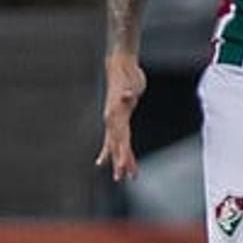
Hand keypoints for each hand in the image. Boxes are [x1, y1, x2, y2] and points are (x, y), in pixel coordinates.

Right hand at [96, 53, 146, 180]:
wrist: (121, 65)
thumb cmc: (127, 74)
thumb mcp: (130, 83)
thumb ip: (128, 92)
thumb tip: (128, 95)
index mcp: (115, 115)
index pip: (121, 139)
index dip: (123, 153)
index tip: (124, 166)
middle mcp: (113, 119)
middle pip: (117, 145)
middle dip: (120, 161)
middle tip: (121, 177)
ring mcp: (115, 119)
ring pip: (117, 144)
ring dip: (121, 159)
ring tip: (123, 176)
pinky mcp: (120, 117)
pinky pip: (119, 137)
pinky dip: (120, 148)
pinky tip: (122, 159)